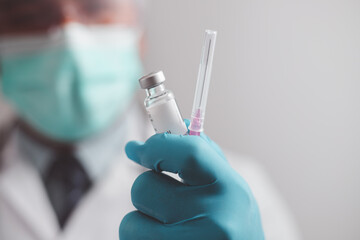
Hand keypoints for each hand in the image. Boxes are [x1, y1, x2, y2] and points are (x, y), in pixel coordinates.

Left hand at [120, 130, 263, 239]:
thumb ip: (206, 158)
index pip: (188, 152)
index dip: (156, 145)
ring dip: (141, 223)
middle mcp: (216, 218)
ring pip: (131, 222)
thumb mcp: (231, 192)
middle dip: (146, 191)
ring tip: (166, 231)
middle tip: (162, 203)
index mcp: (232, 190)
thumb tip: (176, 127)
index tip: (138, 149)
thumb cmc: (234, 229)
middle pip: (145, 186)